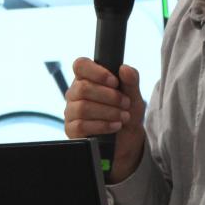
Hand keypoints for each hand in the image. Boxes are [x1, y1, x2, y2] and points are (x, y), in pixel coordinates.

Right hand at [64, 59, 146, 182]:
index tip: (115, 82)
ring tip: (123, 117)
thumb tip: (124, 68)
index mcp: (87, 78)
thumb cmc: (126, 112)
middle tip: (126, 103)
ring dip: (108, 112)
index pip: (80, 65)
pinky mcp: (72, 130)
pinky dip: (102, 125)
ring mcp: (71, 112)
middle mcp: (75, 93)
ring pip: (83, 107)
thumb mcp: (134, 95)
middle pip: (82, 88)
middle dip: (109, 97)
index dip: (96, 72)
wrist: (127, 139)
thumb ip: (131, 80)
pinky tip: (115, 126)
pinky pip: (81, 125)